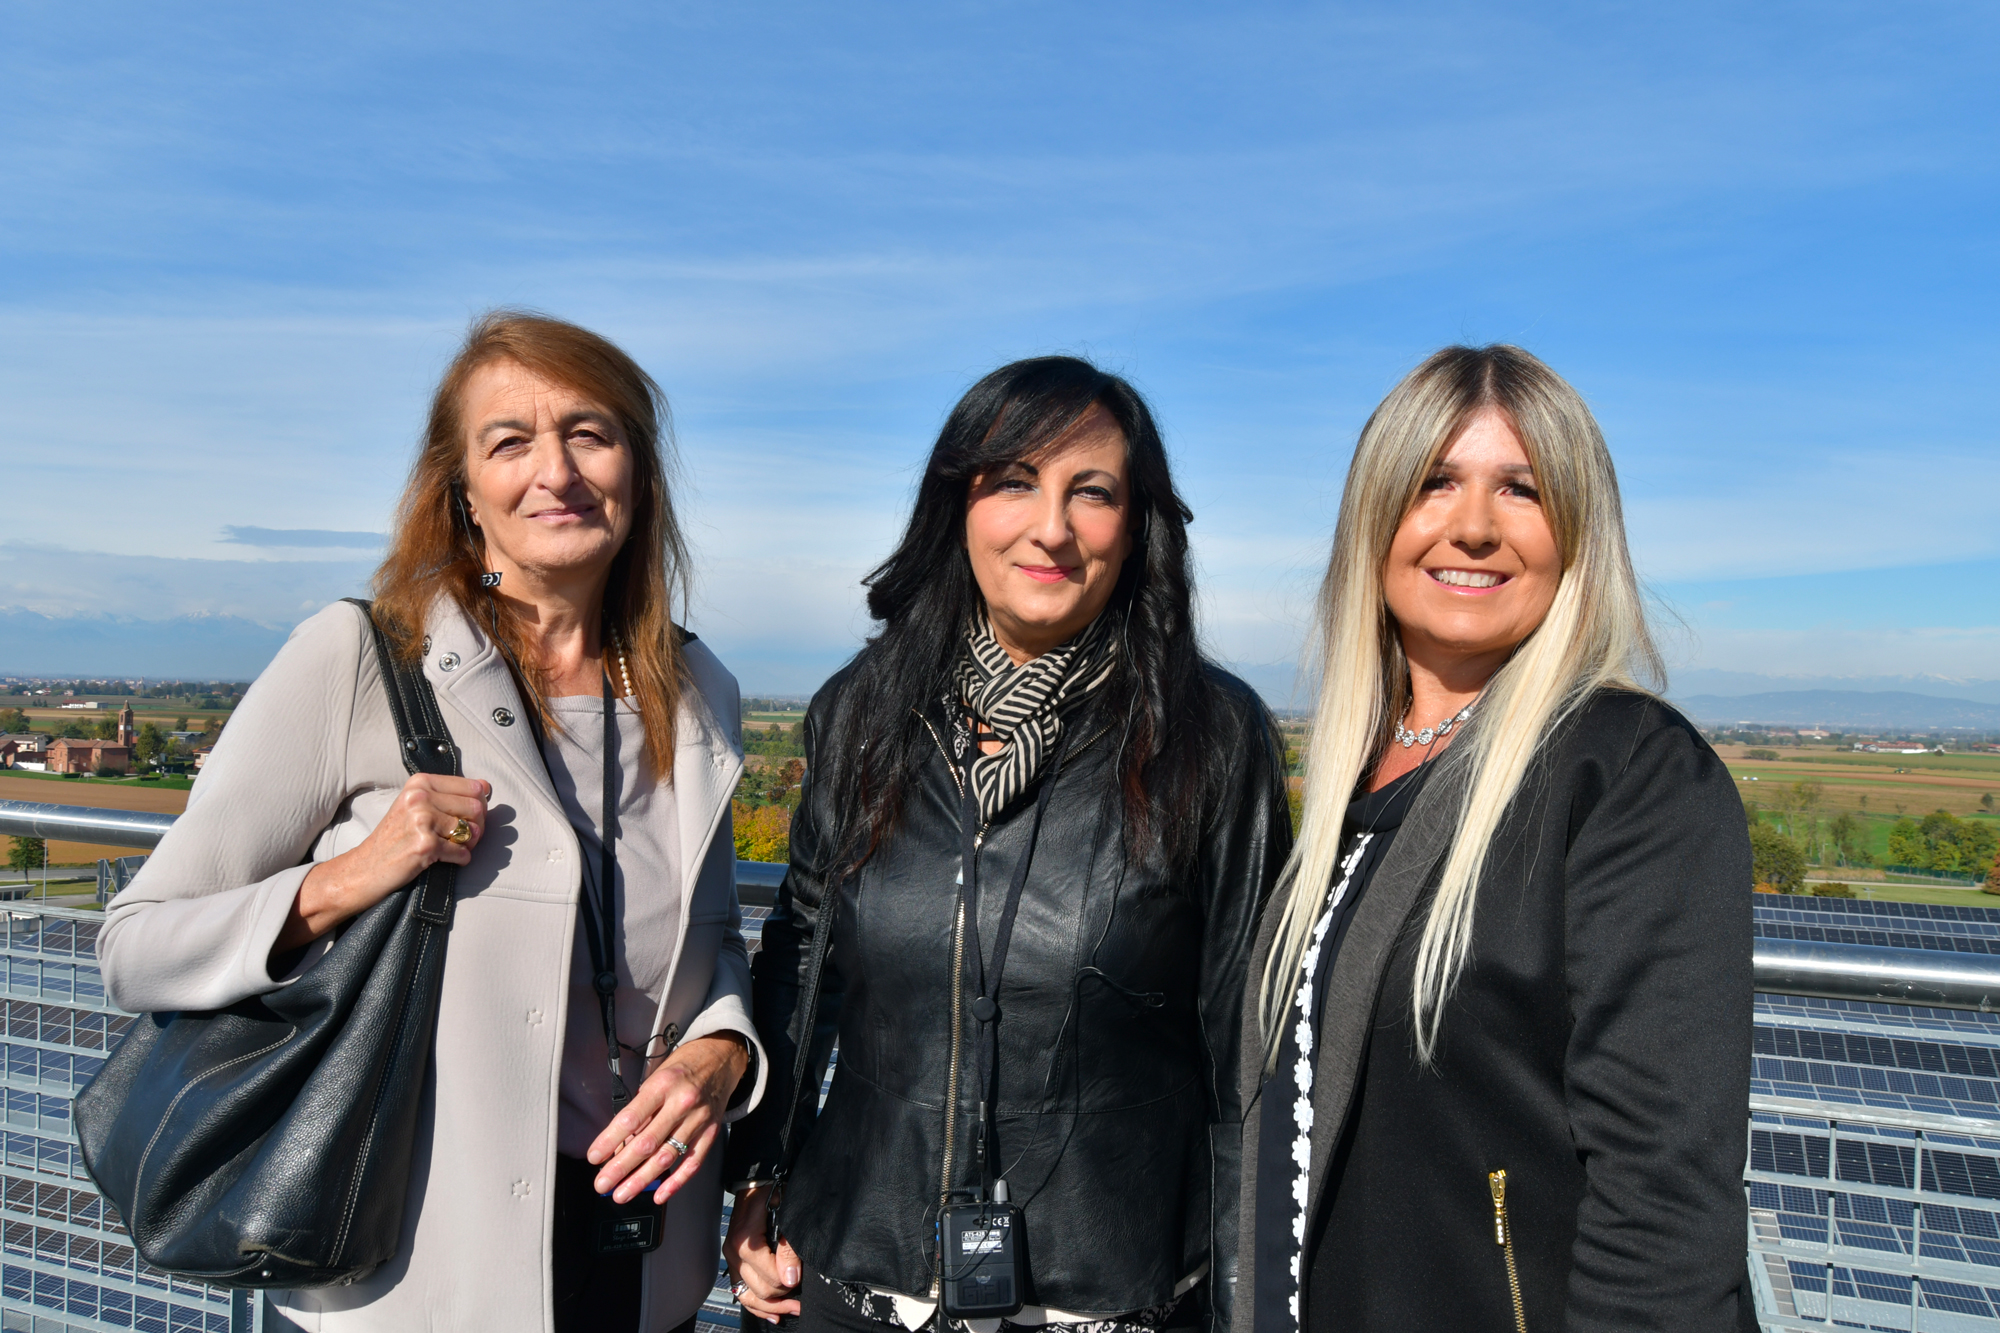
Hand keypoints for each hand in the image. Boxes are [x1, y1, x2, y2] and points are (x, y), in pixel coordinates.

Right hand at [275, 773, 491, 957]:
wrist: (363, 869)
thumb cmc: (394, 838)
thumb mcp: (415, 806)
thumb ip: (448, 795)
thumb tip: (487, 787)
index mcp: (420, 783)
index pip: (474, 787)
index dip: (479, 805)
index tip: (468, 817)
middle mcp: (420, 798)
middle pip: (477, 808)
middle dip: (477, 826)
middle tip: (462, 838)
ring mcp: (422, 821)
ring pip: (473, 830)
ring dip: (469, 844)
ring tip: (452, 848)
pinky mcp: (425, 845)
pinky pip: (463, 852)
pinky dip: (460, 859)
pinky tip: (446, 859)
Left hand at [587, 1033, 748, 1205]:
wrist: (721, 1057)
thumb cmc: (682, 1068)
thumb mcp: (656, 1077)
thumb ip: (641, 1109)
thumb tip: (619, 1144)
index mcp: (663, 1085)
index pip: (631, 1118)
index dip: (609, 1140)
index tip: (594, 1157)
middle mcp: (682, 1103)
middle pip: (647, 1142)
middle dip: (621, 1167)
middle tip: (602, 1184)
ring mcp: (699, 1120)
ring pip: (667, 1157)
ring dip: (641, 1180)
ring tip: (621, 1193)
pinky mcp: (711, 1132)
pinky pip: (693, 1163)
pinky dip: (675, 1182)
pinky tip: (659, 1195)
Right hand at [725, 1186, 800, 1323]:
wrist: (756, 1181)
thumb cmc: (773, 1192)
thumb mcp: (786, 1214)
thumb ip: (789, 1248)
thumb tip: (790, 1279)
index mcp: (745, 1242)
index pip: (769, 1277)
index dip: (789, 1281)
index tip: (802, 1278)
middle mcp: (733, 1253)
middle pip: (760, 1290)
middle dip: (783, 1297)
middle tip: (803, 1296)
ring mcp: (731, 1259)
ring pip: (748, 1297)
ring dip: (771, 1307)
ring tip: (793, 1309)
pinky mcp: (734, 1262)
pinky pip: (742, 1292)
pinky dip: (757, 1306)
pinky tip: (773, 1315)